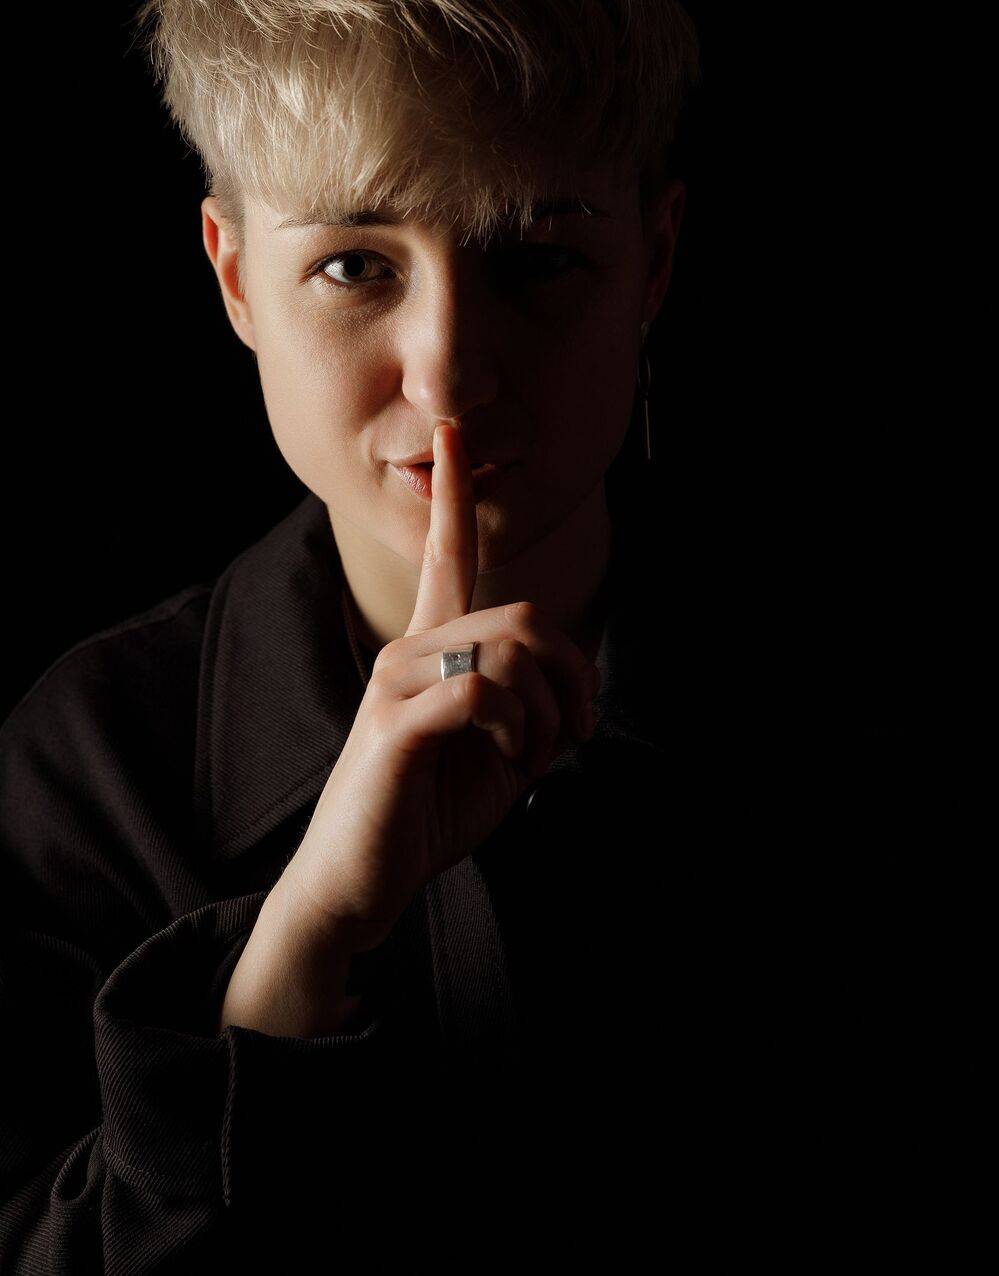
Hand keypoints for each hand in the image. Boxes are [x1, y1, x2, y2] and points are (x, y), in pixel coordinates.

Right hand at [277, 421, 601, 956]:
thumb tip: (571, 691)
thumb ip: (525, 707)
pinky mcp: (394, 722)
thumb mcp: (493, 754)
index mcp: (428, 649)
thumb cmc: (424, 814)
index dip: (452, 495)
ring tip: (533, 760)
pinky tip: (508, 764)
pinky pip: (484, 691)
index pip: (443, 554)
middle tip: (575, 733)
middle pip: (521, 615)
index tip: (454, 431)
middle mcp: (407, 649)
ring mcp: (396, 681)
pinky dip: (521, 732)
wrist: (360, 883)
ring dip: (550, 716)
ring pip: (510, 651)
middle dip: (574, 675)